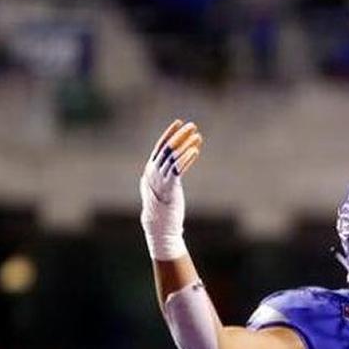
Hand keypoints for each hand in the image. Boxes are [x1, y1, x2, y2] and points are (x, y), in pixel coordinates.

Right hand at [140, 119, 202, 259]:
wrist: (159, 226)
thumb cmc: (163, 208)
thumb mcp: (163, 187)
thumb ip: (168, 175)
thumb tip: (176, 166)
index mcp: (150, 170)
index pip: (160, 146)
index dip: (170, 134)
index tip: (179, 123)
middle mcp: (153, 172)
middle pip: (167, 148)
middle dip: (180, 135)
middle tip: (192, 125)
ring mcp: (159, 180)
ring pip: (173, 157)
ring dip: (186, 145)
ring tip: (198, 136)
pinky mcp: (168, 187)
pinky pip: (178, 169)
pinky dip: (187, 159)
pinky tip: (195, 151)